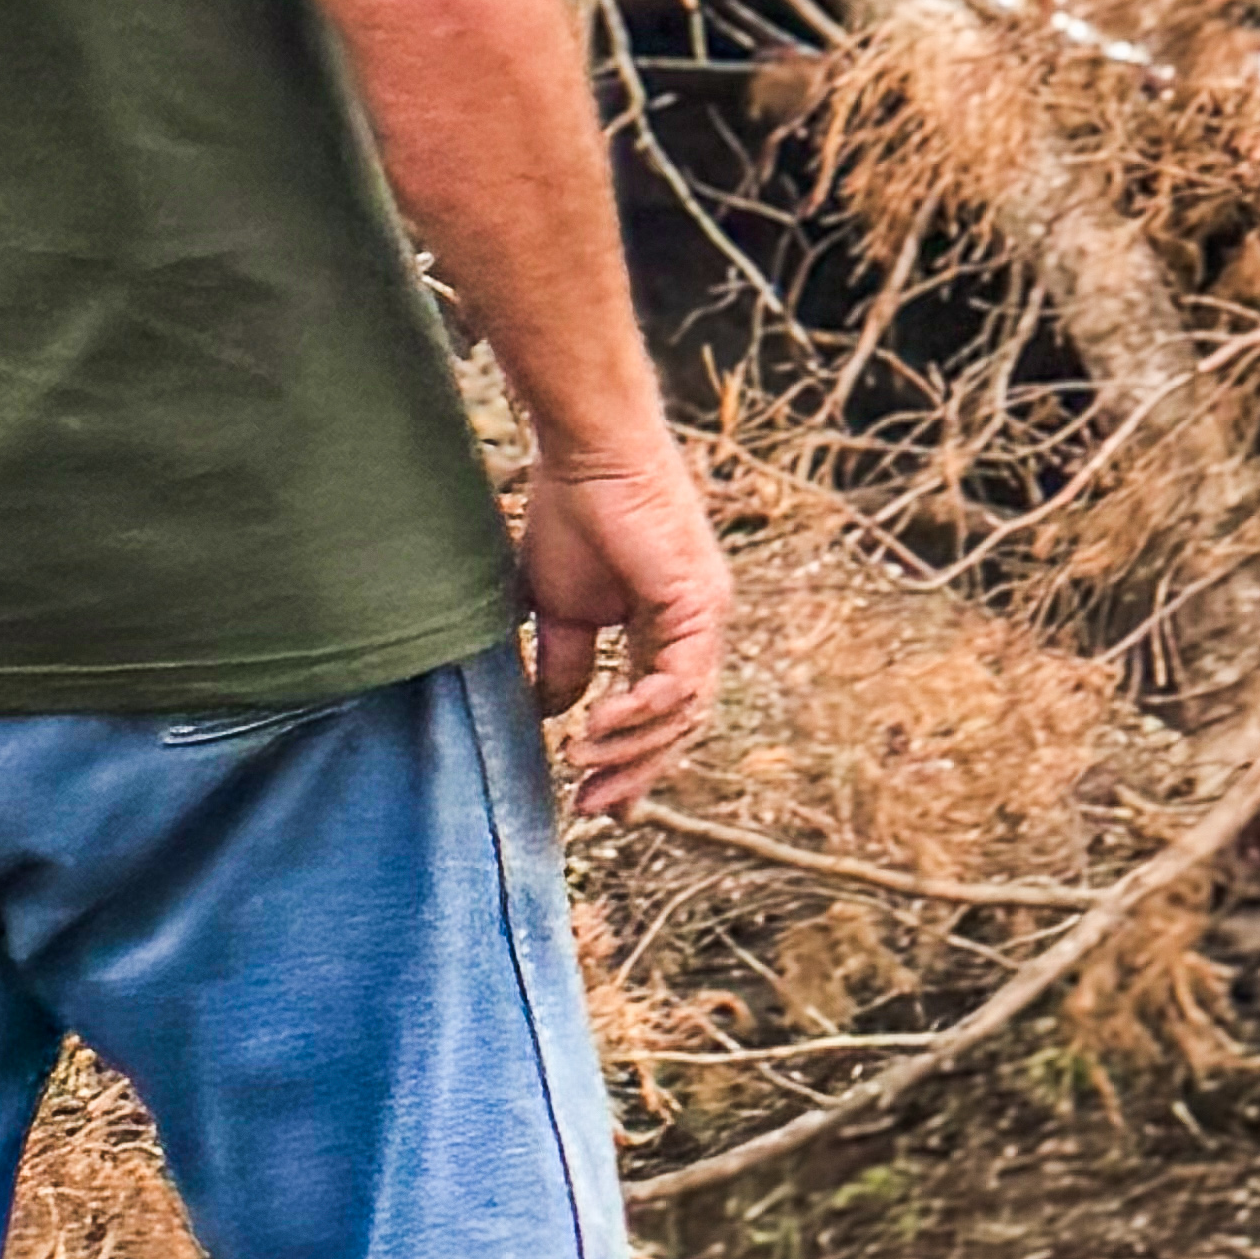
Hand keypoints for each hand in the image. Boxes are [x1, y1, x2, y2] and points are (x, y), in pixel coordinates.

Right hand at [515, 436, 732, 820]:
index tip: (597, 802)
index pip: (662, 712)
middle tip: (591, 805)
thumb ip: (565, 663)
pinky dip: (640, 712)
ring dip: (630, 748)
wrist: (586, 453)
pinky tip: (598, 725)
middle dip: (634, 772)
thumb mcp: (560, 609)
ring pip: (683, 713)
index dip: (634, 761)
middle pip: (680, 725)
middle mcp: (695, 628)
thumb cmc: (572, 513)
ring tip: (579, 761)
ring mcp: (704, 617)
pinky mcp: (699, 605)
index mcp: (666, 628)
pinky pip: (679, 683)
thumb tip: (556, 716)